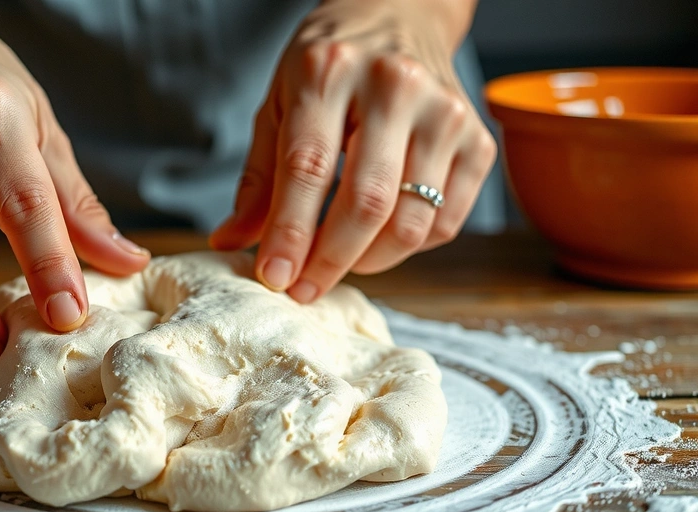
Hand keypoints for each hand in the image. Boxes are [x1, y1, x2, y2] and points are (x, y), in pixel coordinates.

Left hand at [210, 0, 495, 301]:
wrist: (400, 13)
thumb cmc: (330, 65)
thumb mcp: (278, 104)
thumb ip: (259, 178)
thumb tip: (231, 243)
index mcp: (330, 70)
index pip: (308, 168)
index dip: (290, 232)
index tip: (274, 277)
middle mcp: (395, 85)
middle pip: (366, 202)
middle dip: (329, 261)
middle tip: (303, 288)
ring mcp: (444, 112)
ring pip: (411, 221)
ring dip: (369, 261)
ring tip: (339, 261)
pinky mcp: (477, 139)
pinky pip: (446, 221)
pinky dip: (409, 247)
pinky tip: (381, 237)